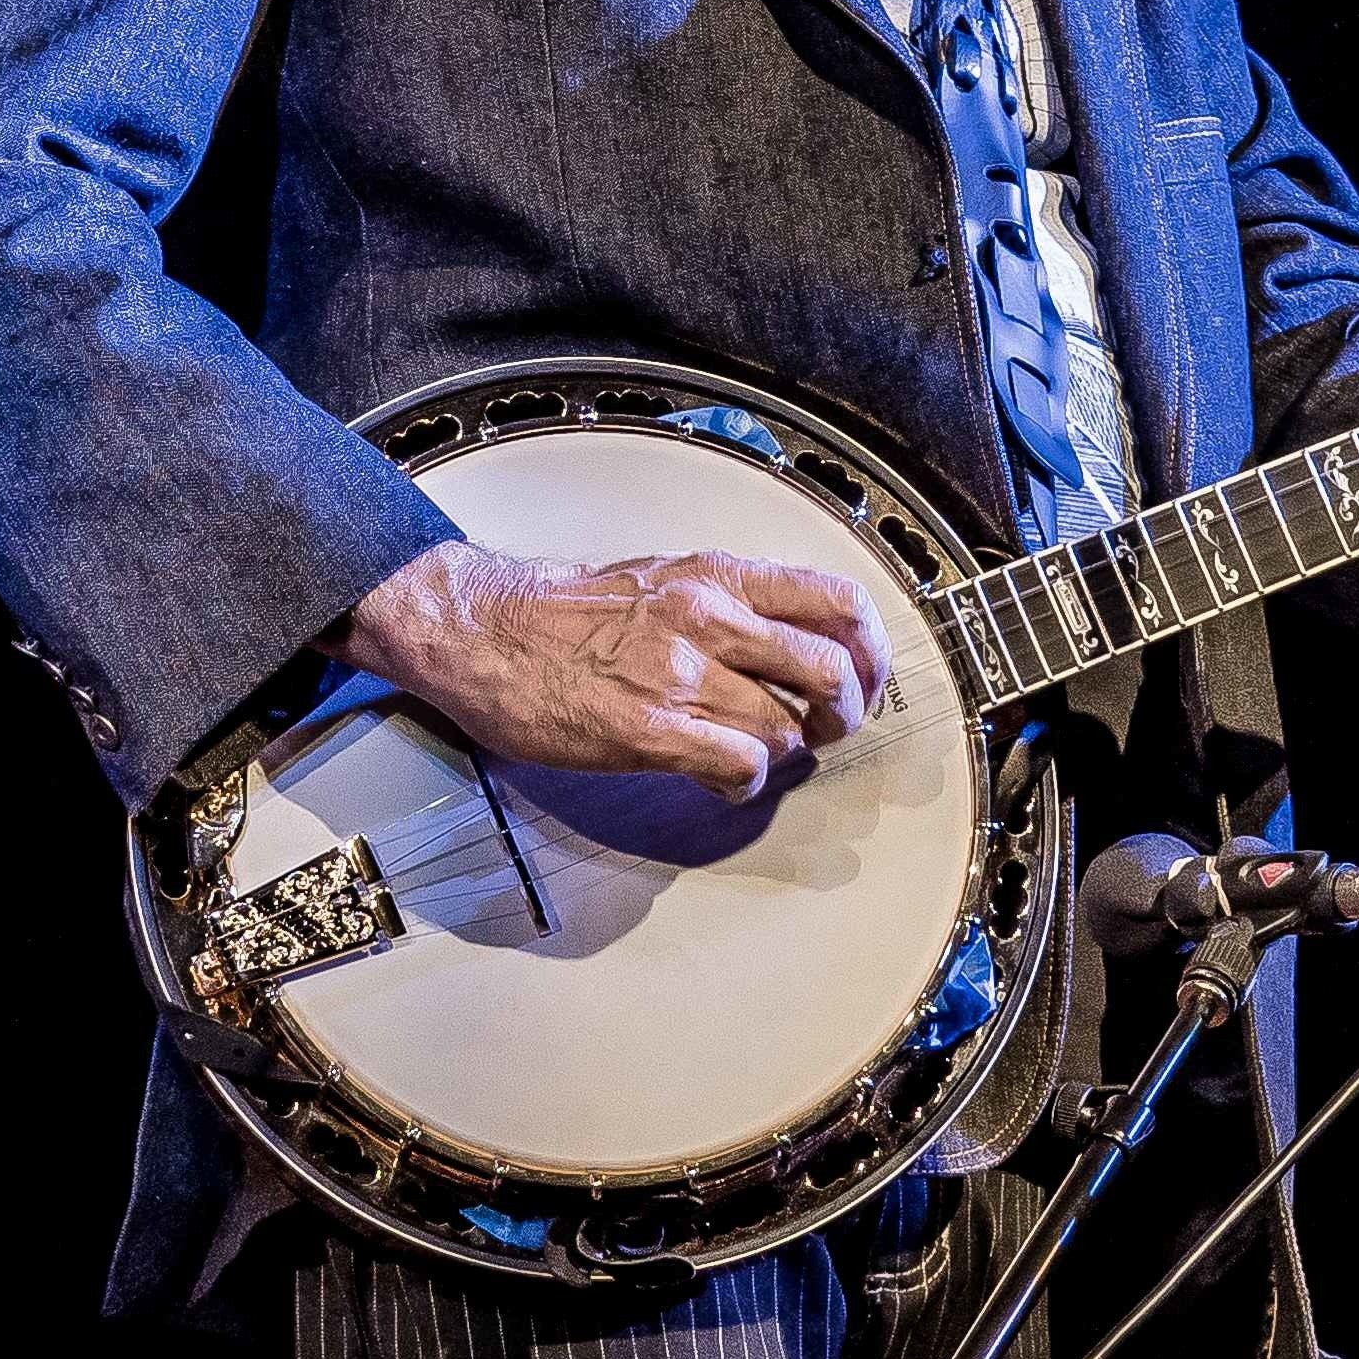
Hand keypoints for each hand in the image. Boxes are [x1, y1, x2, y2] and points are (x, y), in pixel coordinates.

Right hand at [331, 540, 894, 802]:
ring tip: (754, 752)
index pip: (838, 600)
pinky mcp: (649, 729)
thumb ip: (736, 603)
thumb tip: (797, 641)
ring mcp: (681, 674)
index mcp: (721, 575)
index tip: (866, 678)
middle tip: (827, 730)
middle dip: (845, 712)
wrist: (487, 629)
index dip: (871, 649)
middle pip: (830, 670)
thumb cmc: (574, 609)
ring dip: (783, 752)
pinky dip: (744, 783)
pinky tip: (722, 778)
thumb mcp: (670, 576)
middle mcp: (712, 616)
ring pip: (785, 727)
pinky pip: (737, 766)